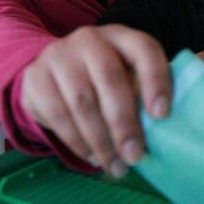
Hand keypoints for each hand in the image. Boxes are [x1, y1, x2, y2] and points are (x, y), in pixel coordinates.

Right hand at [21, 25, 170, 176]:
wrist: (54, 73)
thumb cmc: (105, 81)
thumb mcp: (127, 78)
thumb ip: (145, 96)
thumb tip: (167, 133)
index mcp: (121, 36)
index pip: (144, 49)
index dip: (156, 80)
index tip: (162, 115)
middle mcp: (89, 39)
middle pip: (109, 78)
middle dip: (125, 122)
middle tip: (136, 155)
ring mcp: (58, 56)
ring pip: (82, 102)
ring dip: (101, 141)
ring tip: (117, 167)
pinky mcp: (35, 78)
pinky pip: (58, 115)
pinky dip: (78, 142)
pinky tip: (93, 158)